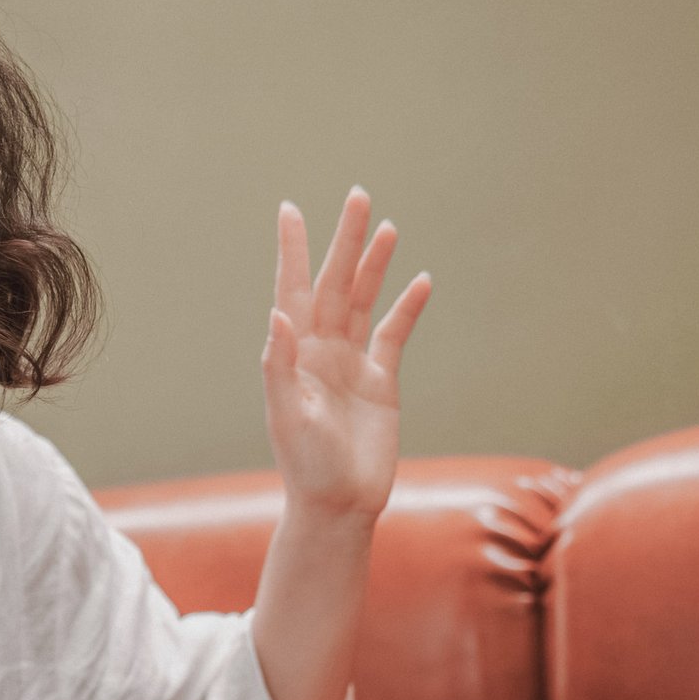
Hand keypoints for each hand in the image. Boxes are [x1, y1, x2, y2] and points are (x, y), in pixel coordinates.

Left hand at [264, 186, 432, 519]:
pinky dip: (407, 307)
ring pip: (364, 301)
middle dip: (344, 241)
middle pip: (334, 284)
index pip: (293, 289)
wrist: (339, 504)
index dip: (293, 250)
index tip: (290, 209)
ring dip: (374, 264)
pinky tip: (420, 280)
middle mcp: (320, 351)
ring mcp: (351, 364)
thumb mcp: (287, 415)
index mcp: (293, 353)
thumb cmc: (306, 465)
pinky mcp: (380, 382)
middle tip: (357, 195)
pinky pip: (395, 334)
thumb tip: (278, 314)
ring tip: (384, 226)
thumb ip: (279, 365)